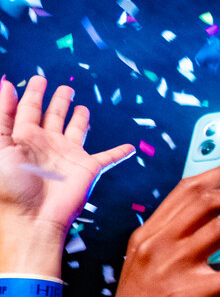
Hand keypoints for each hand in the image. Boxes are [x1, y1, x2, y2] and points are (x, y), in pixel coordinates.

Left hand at [0, 76, 133, 247]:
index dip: (31, 93)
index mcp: (24, 137)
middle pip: (53, 116)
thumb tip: (7, 84)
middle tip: (61, 87)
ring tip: (81, 107)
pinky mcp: (88, 168)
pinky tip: (129, 147)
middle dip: (57, 101)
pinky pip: (108, 158)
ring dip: (79, 119)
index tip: (36, 79)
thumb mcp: (0, 146)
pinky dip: (119, 153)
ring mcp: (69, 155)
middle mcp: (47, 144)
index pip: (27, 109)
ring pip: (76, 131)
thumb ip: (2, 116)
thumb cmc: (11, 185)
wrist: (33, 217)